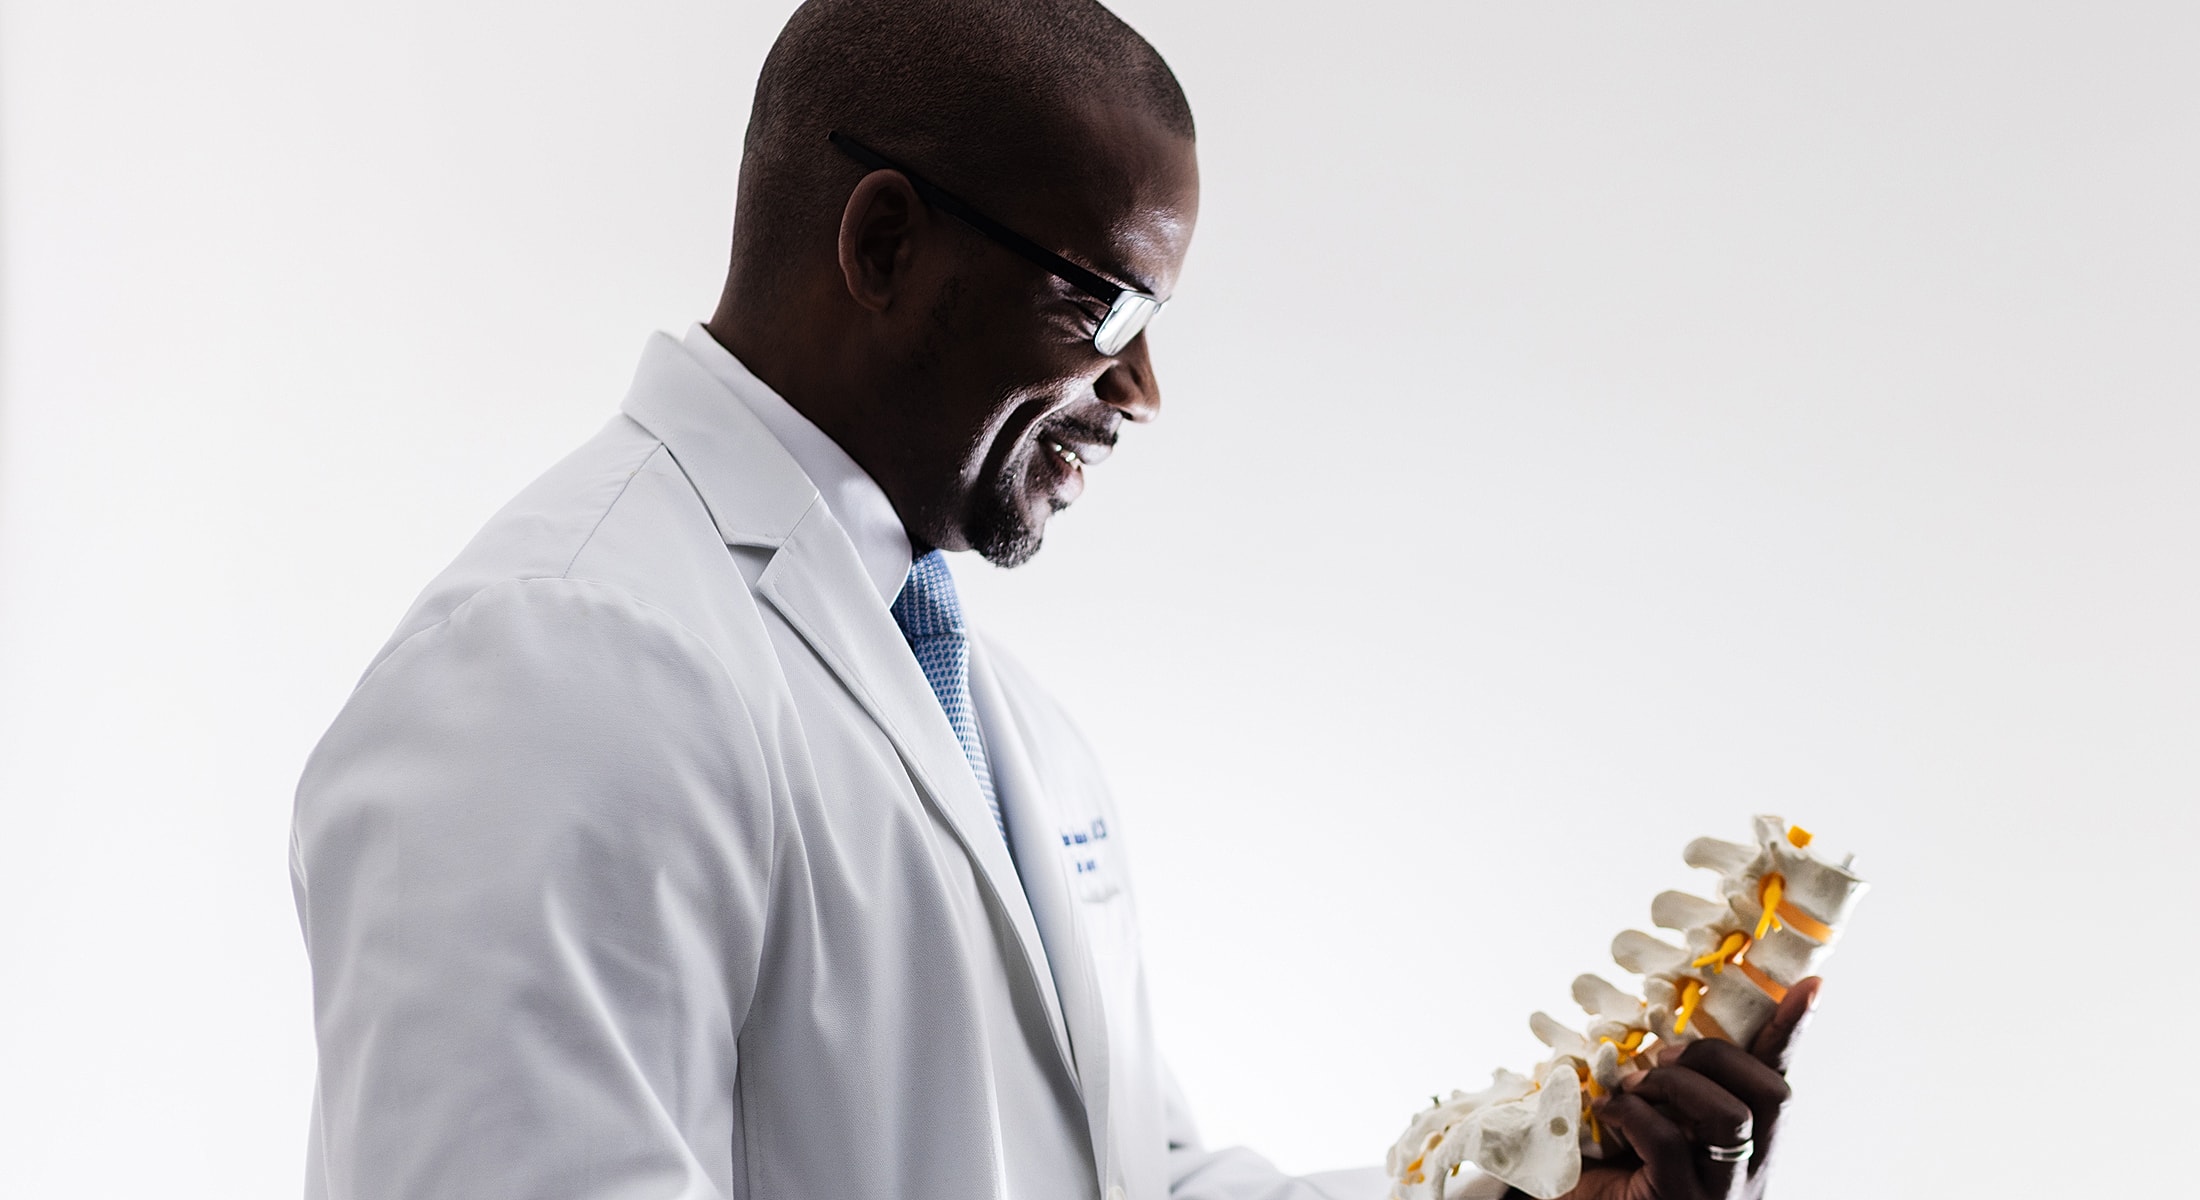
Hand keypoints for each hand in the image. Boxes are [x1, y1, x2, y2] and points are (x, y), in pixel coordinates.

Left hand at [1535, 977, 1819, 1199]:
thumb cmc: (1616, 1170)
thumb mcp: (1650, 1117)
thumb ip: (1669, 1085)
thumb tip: (1657, 1032)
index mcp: (1748, 1142)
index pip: (1776, 1079)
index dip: (1791, 1032)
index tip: (1810, 984)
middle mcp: (1749, 1169)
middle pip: (1770, 1093)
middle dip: (1715, 1055)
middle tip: (1662, 1056)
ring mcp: (1721, 1191)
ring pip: (1732, 1115)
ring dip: (1676, 1083)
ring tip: (1636, 1088)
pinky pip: (1666, 1140)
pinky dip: (1631, 1113)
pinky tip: (1607, 1113)